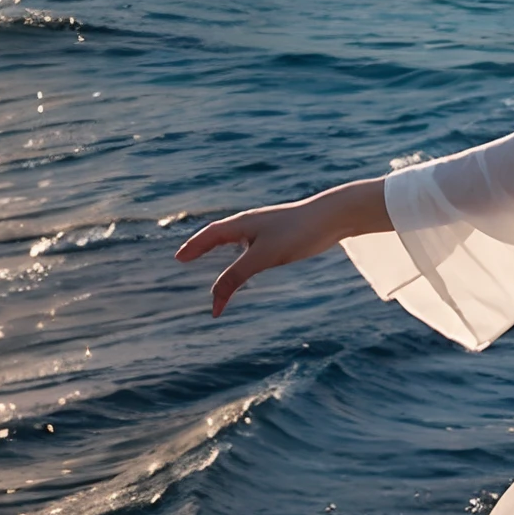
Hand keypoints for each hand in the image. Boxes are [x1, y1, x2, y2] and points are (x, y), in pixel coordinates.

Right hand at [175, 178, 389, 315]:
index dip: (193, 247)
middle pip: (218, 234)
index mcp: (241, 224)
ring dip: (220, 247)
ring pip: (236, 238)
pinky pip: (253, 243)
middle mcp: (251, 223)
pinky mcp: (283, 234)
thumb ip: (236, 276)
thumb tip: (215, 298)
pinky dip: (240, 252)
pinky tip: (248, 256)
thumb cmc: (298, 232)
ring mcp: (267, 227)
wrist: (334, 216)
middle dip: (201, 245)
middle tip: (185, 256)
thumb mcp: (262, 257)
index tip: (179, 258)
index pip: (209, 235)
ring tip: (208, 254)